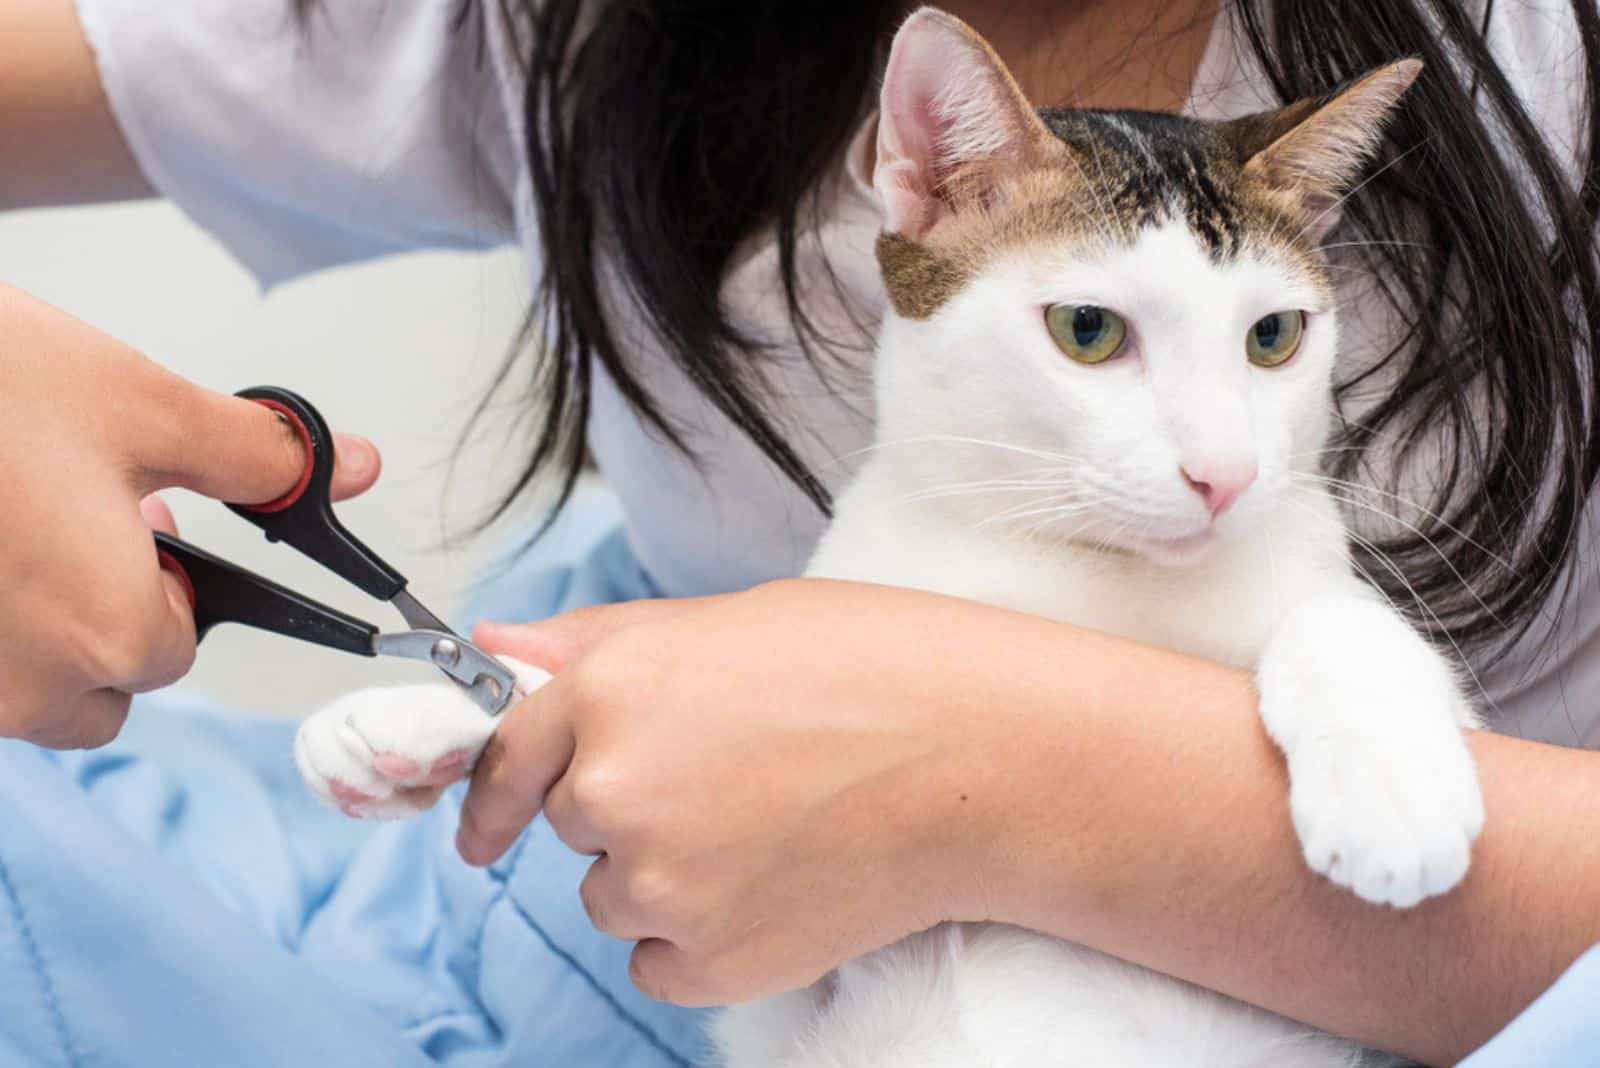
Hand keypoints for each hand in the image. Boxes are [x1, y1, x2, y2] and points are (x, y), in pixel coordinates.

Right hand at [0, 283, 379, 747]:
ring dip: (38, 625)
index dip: (170, 582)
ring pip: (25, 690)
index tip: (141, 521)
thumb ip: (260, 456)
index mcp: (106, 634)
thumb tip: (353, 469)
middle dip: (108, 618)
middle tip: (83, 522)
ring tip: (23, 518)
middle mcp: (20, 686)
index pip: (178, 648)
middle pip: (103, 687)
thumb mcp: (143, 405)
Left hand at [460, 580, 1041, 1006]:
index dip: (497, 791)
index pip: (508, 753)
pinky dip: (702, 938)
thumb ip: (601, 641)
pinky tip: (777, 886)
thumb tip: (497, 648)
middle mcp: (617, 790)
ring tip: (772, 828)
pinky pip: (660, 961)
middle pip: (577, 823)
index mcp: (613, 689)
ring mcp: (663, 885)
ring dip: (667, 874)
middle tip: (733, 777)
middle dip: (628, 805)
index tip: (489, 825)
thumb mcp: (731, 617)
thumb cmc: (882, 667)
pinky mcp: (713, 962)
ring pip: (616, 896)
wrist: (992, 759)